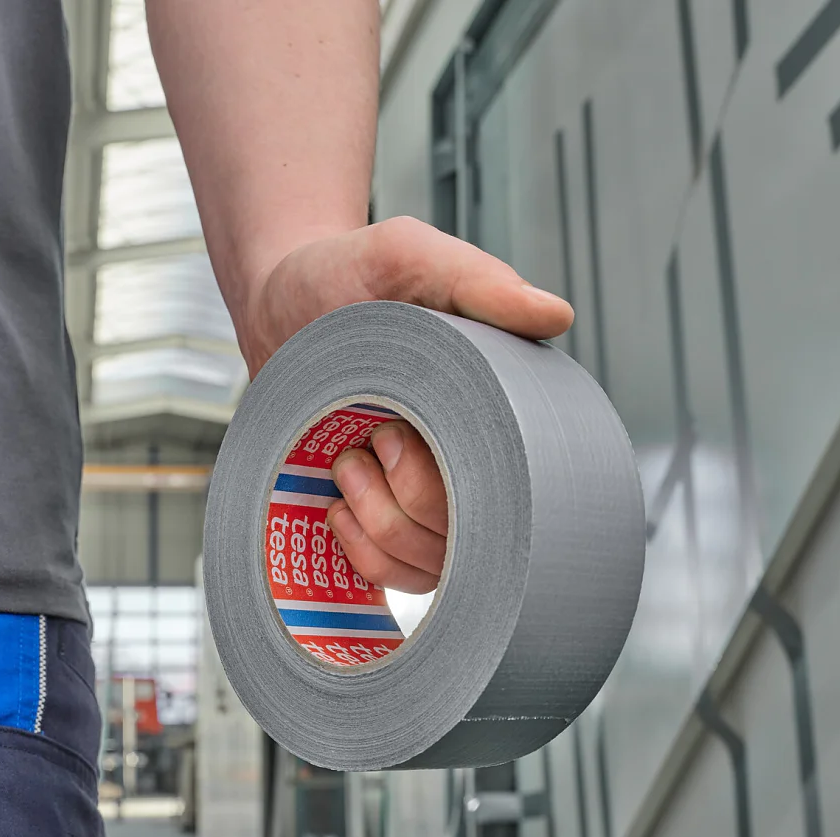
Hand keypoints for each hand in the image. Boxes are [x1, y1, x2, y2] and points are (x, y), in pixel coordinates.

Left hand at [238, 216, 573, 591]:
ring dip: (379, 525)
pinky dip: (365, 553)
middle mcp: (473, 460)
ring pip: (432, 567)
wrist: (285, 297)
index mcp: (497, 409)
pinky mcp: (391, 519)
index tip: (390, 434)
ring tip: (349, 463)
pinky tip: (341, 508)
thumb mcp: (409, 256)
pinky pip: (398, 577)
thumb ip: (478, 280)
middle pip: (465, 541)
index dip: (437, 486)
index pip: (507, 495)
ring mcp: (432, 497)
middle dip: (405, 501)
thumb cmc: (350, 274)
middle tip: (370, 437)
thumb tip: (554, 316)